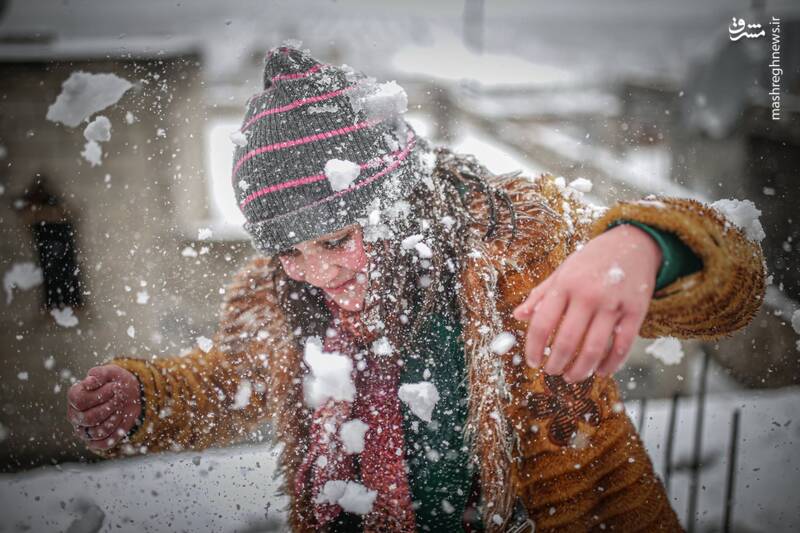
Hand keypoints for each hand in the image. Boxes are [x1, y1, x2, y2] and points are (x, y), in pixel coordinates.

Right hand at [67, 364, 141, 450]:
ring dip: (115, 416)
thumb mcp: (110, 372)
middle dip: (110, 406)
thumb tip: (89, 381)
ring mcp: (84, 430)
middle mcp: (75, 416)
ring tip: (121, 405)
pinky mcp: (95, 441)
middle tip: (120, 396)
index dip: (100, 394)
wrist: (129, 394)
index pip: (79, 401)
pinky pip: (103, 443)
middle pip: (88, 418)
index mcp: (74, 397)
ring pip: (97, 431)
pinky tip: (120, 417)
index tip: (114, 386)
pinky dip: (116, 431)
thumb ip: (99, 374)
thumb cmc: (115, 382)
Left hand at [512, 224, 661, 382]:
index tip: (532, 362)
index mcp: (565, 285)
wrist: (633, 244)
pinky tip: (601, 372)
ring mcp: (613, 304)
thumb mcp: (562, 272)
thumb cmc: (591, 261)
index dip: (534, 348)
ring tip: (572, 377)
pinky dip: (611, 364)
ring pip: (595, 348)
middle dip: (556, 363)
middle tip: (551, 372)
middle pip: (568, 341)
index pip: (542, 324)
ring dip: (581, 370)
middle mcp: (588, 295)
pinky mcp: (636, 311)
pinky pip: (622, 346)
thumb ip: (540, 295)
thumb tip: (518, 316)